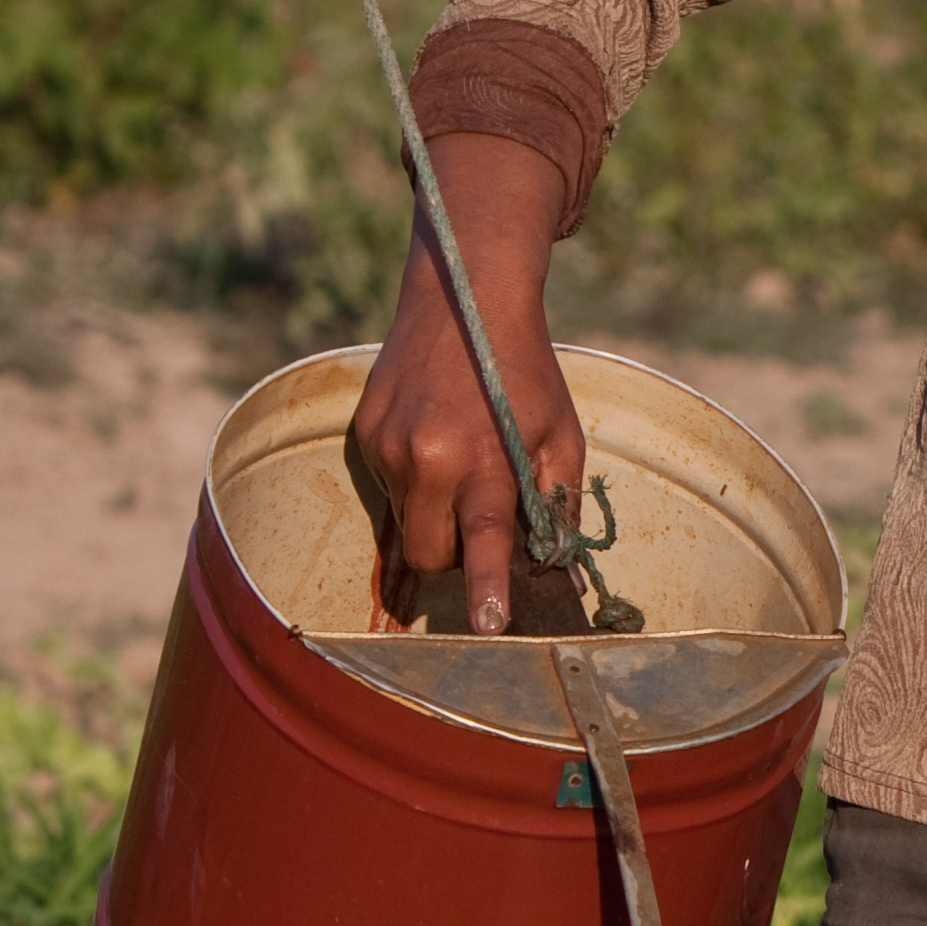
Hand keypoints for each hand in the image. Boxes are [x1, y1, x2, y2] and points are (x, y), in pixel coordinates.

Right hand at [345, 136, 582, 636]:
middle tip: (484, 517)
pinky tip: (435, 445)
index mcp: (482, 458)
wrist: (462, 297)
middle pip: (430, 554)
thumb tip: (559, 568)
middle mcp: (425, 457)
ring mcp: (387, 447)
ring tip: (461, 463)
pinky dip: (414, 485)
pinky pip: (388, 490)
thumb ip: (557, 501)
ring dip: (434, 516)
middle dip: (456, 557)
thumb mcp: (562, 433)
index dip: (484, 590)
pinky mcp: (364, 434)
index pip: (483, 541)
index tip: (485, 628)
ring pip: (404, 525)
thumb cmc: (524, 371)